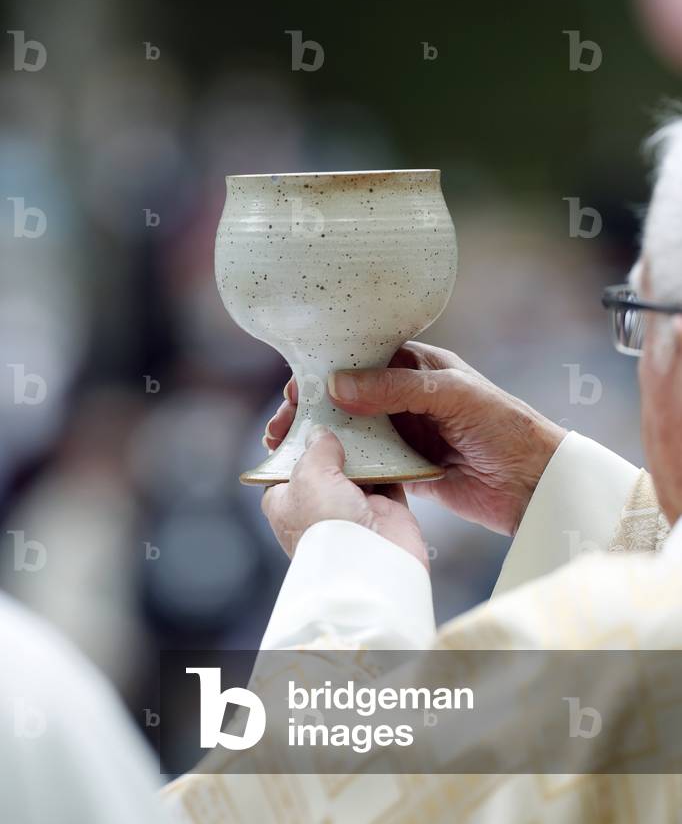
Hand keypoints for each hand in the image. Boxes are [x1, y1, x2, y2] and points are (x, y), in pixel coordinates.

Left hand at [261, 425, 428, 568]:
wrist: (369, 564)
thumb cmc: (326, 525)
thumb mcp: (309, 475)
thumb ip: (316, 448)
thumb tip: (321, 433)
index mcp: (286, 501)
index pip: (284, 461)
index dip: (292, 435)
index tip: (303, 409)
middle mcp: (318, 504)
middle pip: (324, 460)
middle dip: (334, 436)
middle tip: (341, 405)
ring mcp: (352, 507)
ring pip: (359, 466)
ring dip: (366, 446)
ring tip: (369, 414)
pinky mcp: (385, 509)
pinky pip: (390, 476)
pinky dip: (393, 459)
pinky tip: (393, 435)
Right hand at [264, 341, 565, 535]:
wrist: (535, 484)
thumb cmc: (505, 425)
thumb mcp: (452, 394)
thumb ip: (396, 388)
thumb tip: (336, 385)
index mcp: (417, 367)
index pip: (360, 359)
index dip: (324, 370)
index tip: (294, 389)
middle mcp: (406, 397)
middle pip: (347, 397)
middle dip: (312, 408)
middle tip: (282, 427)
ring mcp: (405, 434)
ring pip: (352, 432)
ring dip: (321, 439)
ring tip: (287, 451)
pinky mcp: (407, 470)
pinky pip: (368, 465)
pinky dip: (342, 467)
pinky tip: (317, 474)